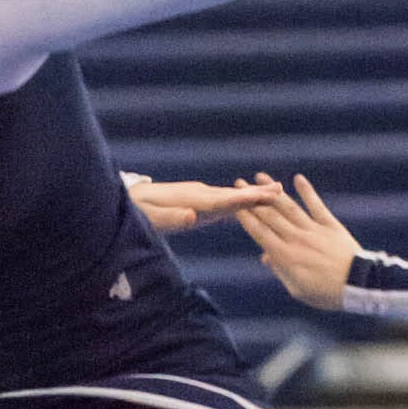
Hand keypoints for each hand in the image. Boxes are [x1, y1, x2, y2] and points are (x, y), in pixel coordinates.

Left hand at [128, 177, 279, 232]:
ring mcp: (197, 196)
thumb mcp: (149, 218)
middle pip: (231, 196)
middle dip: (256, 194)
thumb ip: (171, 217)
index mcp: (189, 199)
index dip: (244, 200)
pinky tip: (249, 207)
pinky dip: (238, 203)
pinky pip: (221, 203)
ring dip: (251, 196)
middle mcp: (197, 194)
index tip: (265, 196)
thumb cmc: (136, 212)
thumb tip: (192, 216)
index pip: (221, 200)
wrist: (126, 200)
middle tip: (282, 190)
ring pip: (229, 197)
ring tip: (276, 193)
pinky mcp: (195, 202)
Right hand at [233, 173, 358, 309]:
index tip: (233, 205)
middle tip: (240, 184)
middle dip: (252, 199)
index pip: (259, 232)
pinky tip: (297, 178)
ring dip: (273, 191)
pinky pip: (316, 205)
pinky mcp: (330, 225)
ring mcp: (313, 230)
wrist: (359, 284)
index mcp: (284, 256)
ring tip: (261, 176)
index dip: (245, 217)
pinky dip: (307, 191)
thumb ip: (280, 271)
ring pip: (289, 207)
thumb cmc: (326, 293)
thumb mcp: (297, 290)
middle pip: (269, 216)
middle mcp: (295, 238)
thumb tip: (265, 256)